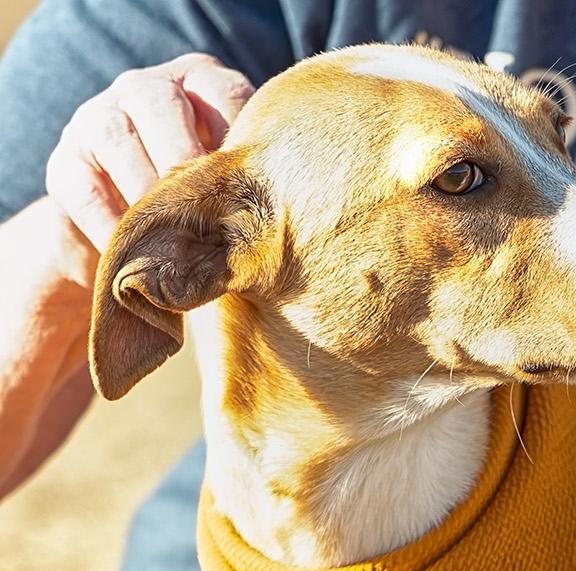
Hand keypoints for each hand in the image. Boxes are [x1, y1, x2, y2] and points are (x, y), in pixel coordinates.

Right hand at [46, 53, 255, 261]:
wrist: (137, 244)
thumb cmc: (209, 210)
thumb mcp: (236, 189)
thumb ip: (252, 182)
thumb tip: (289, 212)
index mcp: (199, 85)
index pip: (225, 93)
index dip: (242, 138)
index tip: (262, 191)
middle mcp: (144, 89)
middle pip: (161, 103)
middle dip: (187, 158)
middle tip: (214, 212)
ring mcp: (96, 120)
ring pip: (115, 138)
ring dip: (147, 191)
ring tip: (178, 240)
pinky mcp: (64, 165)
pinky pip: (84, 190)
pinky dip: (112, 224)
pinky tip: (141, 256)